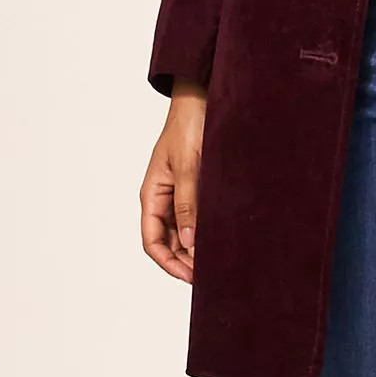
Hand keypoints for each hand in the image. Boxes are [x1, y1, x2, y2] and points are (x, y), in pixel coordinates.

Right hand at [141, 82, 207, 282]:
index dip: (169, 263)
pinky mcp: (196, 187)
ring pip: (184, 232)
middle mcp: (163, 198)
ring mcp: (179, 194)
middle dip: (186, 261)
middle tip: (212, 274)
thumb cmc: (189, 127)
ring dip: (197, 248)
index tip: (191, 276)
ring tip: (219, 261)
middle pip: (168, 242)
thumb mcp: (188, 167)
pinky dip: (207, 231)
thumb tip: (190, 243)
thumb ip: (188, 205)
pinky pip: (197, 217)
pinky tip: (223, 238)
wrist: (201, 100)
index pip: (152, 242)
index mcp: (152, 195)